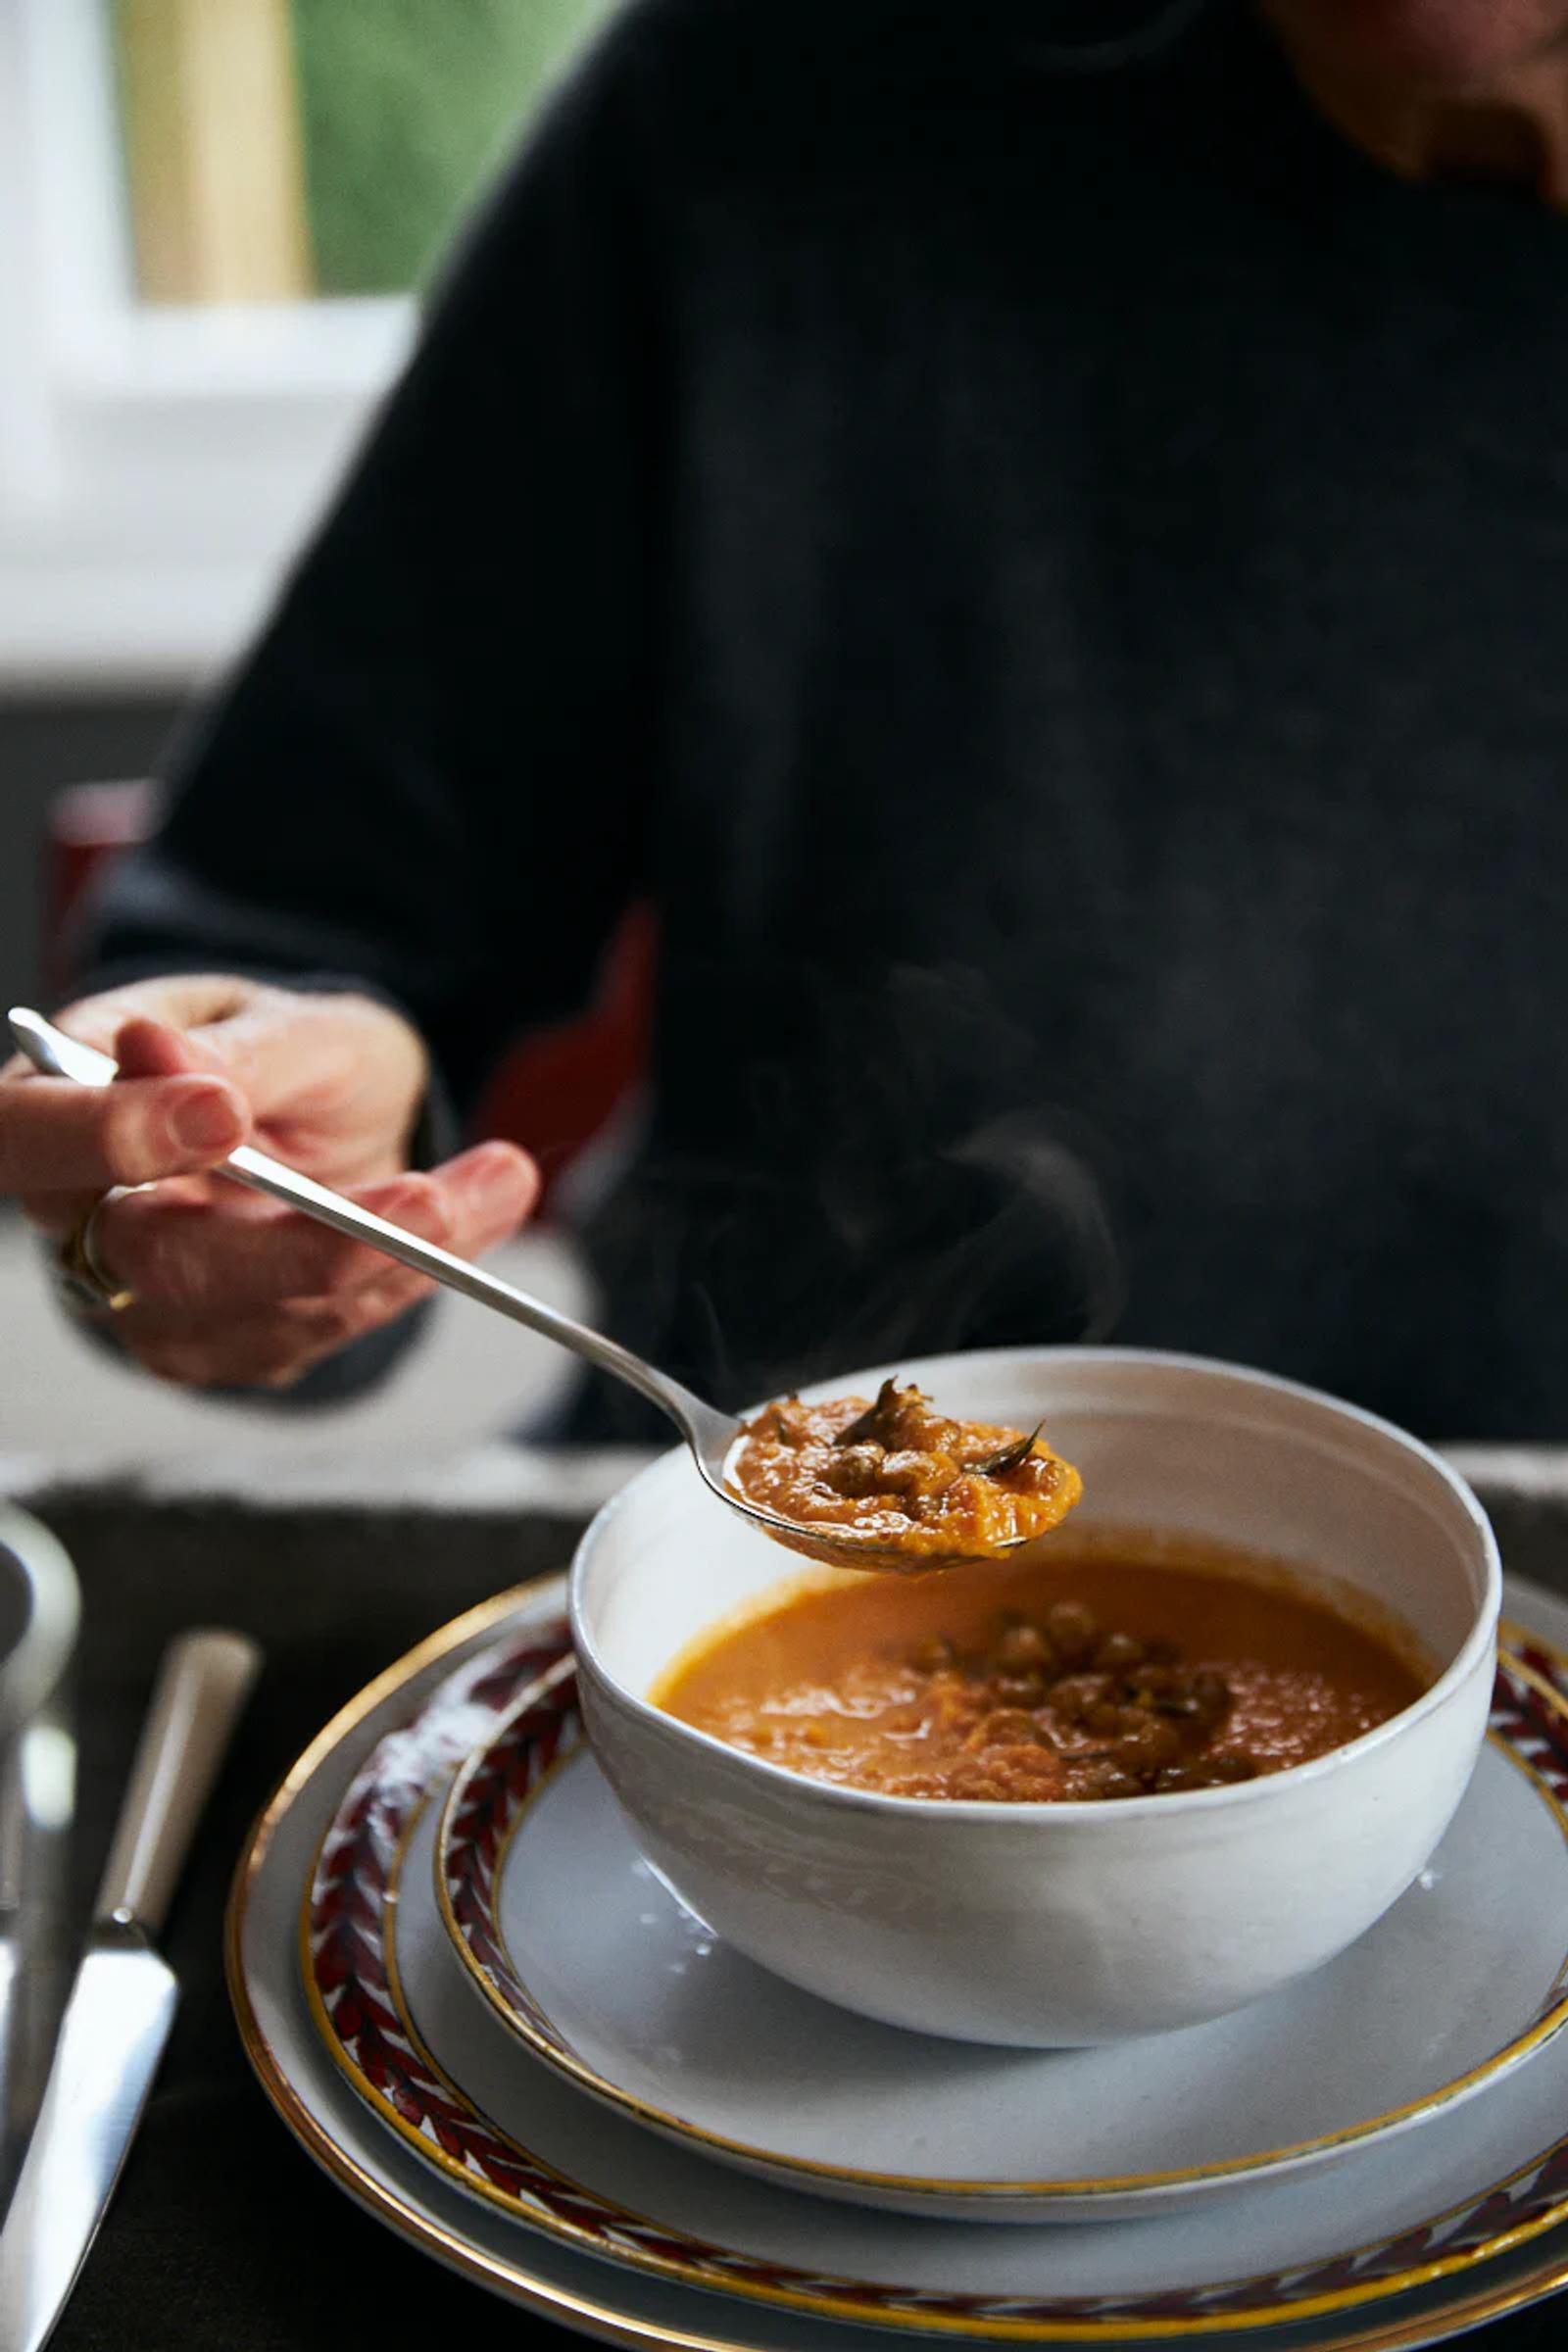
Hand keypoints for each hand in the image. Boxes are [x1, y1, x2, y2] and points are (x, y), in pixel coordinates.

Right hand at [0, 975, 537, 1388]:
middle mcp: (81, 1217)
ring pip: (257, 1314)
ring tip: (502, 1178)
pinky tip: (465, 1220)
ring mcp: (142, 1299)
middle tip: (431, 1199)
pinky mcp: (215, 1345)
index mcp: (57, 1101)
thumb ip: (238, 1052)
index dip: (109, 1137)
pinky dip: (400, 1282)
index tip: (223, 1117)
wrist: (337, 1112)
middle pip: (160, 1263)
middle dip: (311, 1241)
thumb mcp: (290, 1024)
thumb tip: (154, 1055)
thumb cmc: (292, 1052)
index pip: (26, 1137)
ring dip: (396, 1259)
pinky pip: (310, 1335)